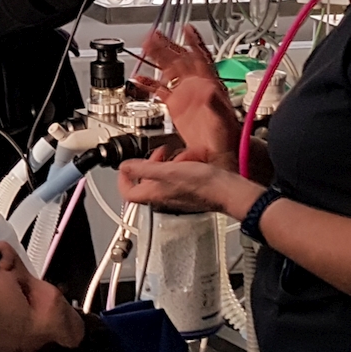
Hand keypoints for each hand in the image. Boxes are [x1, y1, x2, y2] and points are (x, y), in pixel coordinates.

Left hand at [117, 155, 256, 216]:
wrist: (228, 191)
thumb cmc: (203, 184)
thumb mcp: (169, 171)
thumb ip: (144, 168)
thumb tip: (124, 166)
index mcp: (154, 194)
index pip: (128, 192)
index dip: (122, 179)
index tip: (125, 166)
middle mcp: (163, 197)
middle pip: (145, 181)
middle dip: (149, 164)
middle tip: (157, 155)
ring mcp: (176, 194)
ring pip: (162, 177)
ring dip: (167, 163)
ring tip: (177, 156)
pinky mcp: (189, 190)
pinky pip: (178, 176)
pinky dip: (181, 165)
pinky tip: (190, 160)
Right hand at [135, 28, 239, 163]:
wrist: (220, 154)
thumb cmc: (227, 137)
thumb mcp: (223, 120)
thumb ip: (215, 105)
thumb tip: (208, 91)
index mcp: (209, 85)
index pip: (200, 58)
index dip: (194, 42)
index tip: (186, 28)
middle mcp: (196, 86)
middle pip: (180, 60)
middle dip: (166, 46)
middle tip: (153, 35)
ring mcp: (186, 95)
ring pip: (169, 71)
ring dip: (157, 59)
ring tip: (145, 47)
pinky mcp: (177, 106)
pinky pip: (161, 91)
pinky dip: (149, 85)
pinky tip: (139, 80)